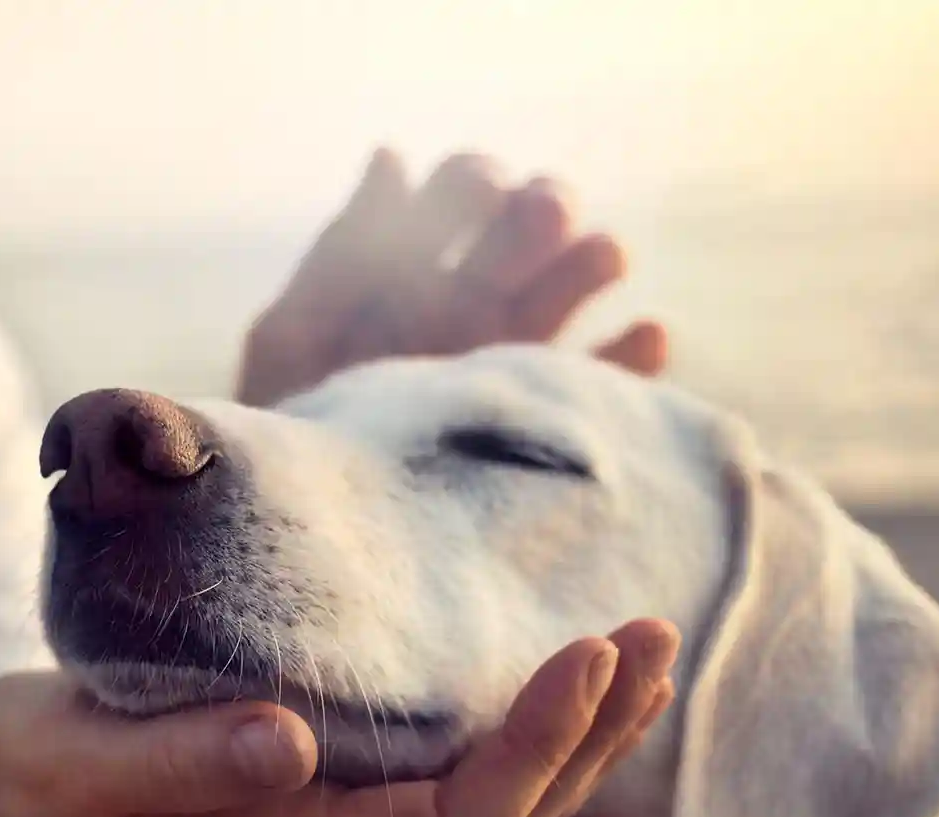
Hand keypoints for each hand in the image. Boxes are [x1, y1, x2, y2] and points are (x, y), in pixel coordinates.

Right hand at [0, 620, 679, 816]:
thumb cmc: (28, 778)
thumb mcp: (70, 763)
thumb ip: (176, 760)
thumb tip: (288, 739)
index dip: (533, 748)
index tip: (587, 653)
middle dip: (588, 737)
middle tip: (649, 636)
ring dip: (583, 758)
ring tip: (649, 676)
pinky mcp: (335, 814)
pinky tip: (610, 813)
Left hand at [235, 149, 669, 407]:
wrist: (316, 538)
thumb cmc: (292, 435)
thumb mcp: (295, 340)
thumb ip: (343, 254)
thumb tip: (392, 156)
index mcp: (411, 270)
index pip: (461, 195)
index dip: (476, 183)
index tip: (483, 192)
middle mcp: (471, 305)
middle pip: (526, 231)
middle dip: (542, 210)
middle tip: (544, 215)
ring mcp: (513, 361)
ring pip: (569, 292)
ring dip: (591, 262)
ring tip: (604, 256)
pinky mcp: (548, 423)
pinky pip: (606, 384)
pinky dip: (633, 358)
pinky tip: (647, 334)